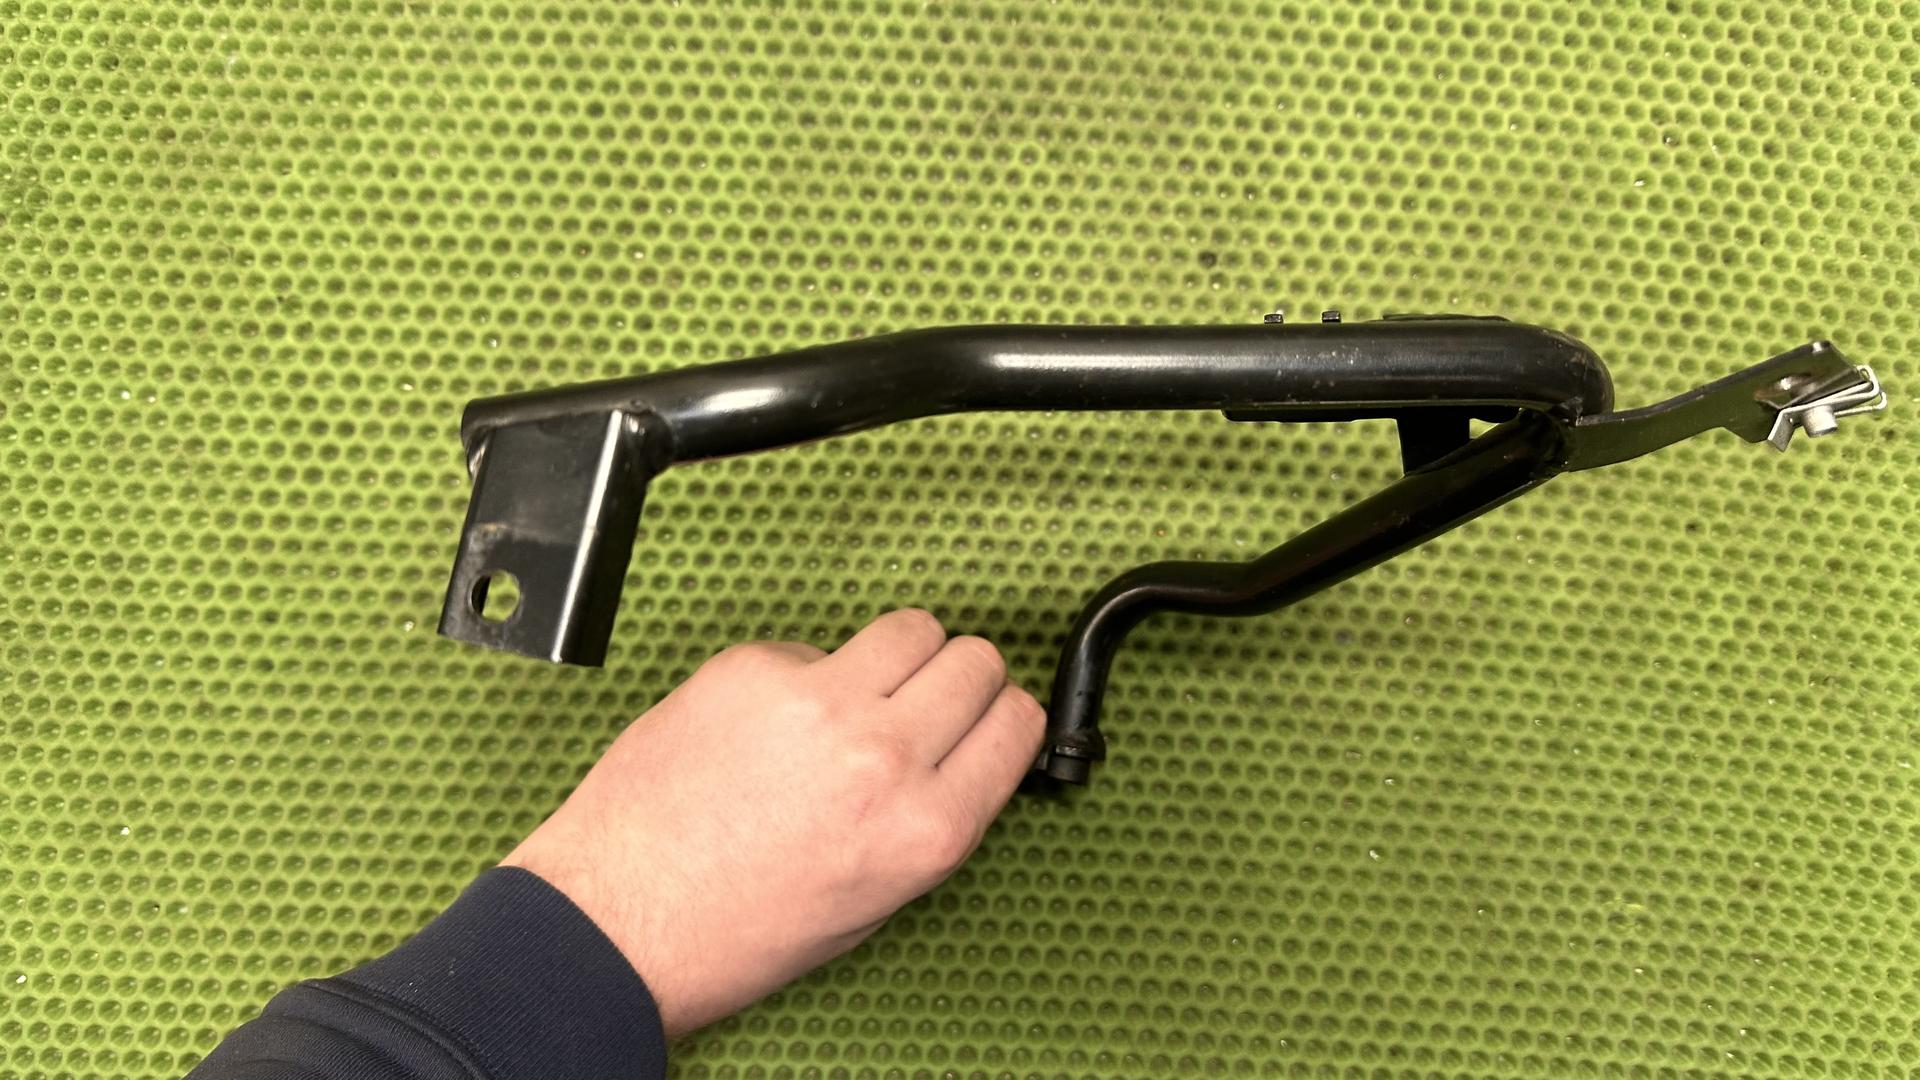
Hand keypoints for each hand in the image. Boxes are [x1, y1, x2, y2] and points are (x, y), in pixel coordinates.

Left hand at [500, 608, 1045, 1036]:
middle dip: (961, 679)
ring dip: (902, 656)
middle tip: (925, 704)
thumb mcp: (875, 901)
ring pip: (912, 627)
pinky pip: (817, 644)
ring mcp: (816, 702)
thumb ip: (932, 819)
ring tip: (865, 693)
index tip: (984, 721)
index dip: (1003, 718)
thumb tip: (961, 753)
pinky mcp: (753, 667)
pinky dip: (809, 672)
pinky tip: (773, 722)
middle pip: (976, 660)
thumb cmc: (737, 931)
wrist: (619, 921)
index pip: (1017, 722)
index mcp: (925, 828)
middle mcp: (884, 756)